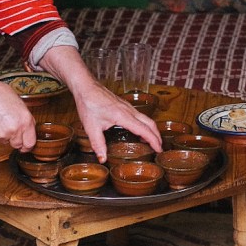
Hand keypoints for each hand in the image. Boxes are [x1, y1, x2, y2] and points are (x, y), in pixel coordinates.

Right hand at [0, 54, 36, 150]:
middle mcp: (15, 129)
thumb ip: (25, 119)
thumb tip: (28, 129)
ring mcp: (2, 135)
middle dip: (13, 139)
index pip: (30, 143)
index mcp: (25, 120)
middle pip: (17, 144)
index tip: (24, 146)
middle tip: (7, 127)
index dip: (27, 145)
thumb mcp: (19, 104)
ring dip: (3, 135)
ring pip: (5, 142)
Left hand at [36, 44, 162, 162]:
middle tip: (159, 148)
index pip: (145, 130)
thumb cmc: (88, 103)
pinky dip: (145, 124)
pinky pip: (140, 115)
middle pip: (150, 124)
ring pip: (146, 118)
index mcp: (124, 116)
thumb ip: (98, 144)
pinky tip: (139, 131)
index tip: (159, 150)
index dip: (154, 141)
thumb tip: (102, 159)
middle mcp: (129, 111)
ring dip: (152, 130)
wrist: (86, 87)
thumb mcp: (91, 127)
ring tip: (152, 142)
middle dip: (157, 136)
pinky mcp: (124, 105)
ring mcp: (128, 106)